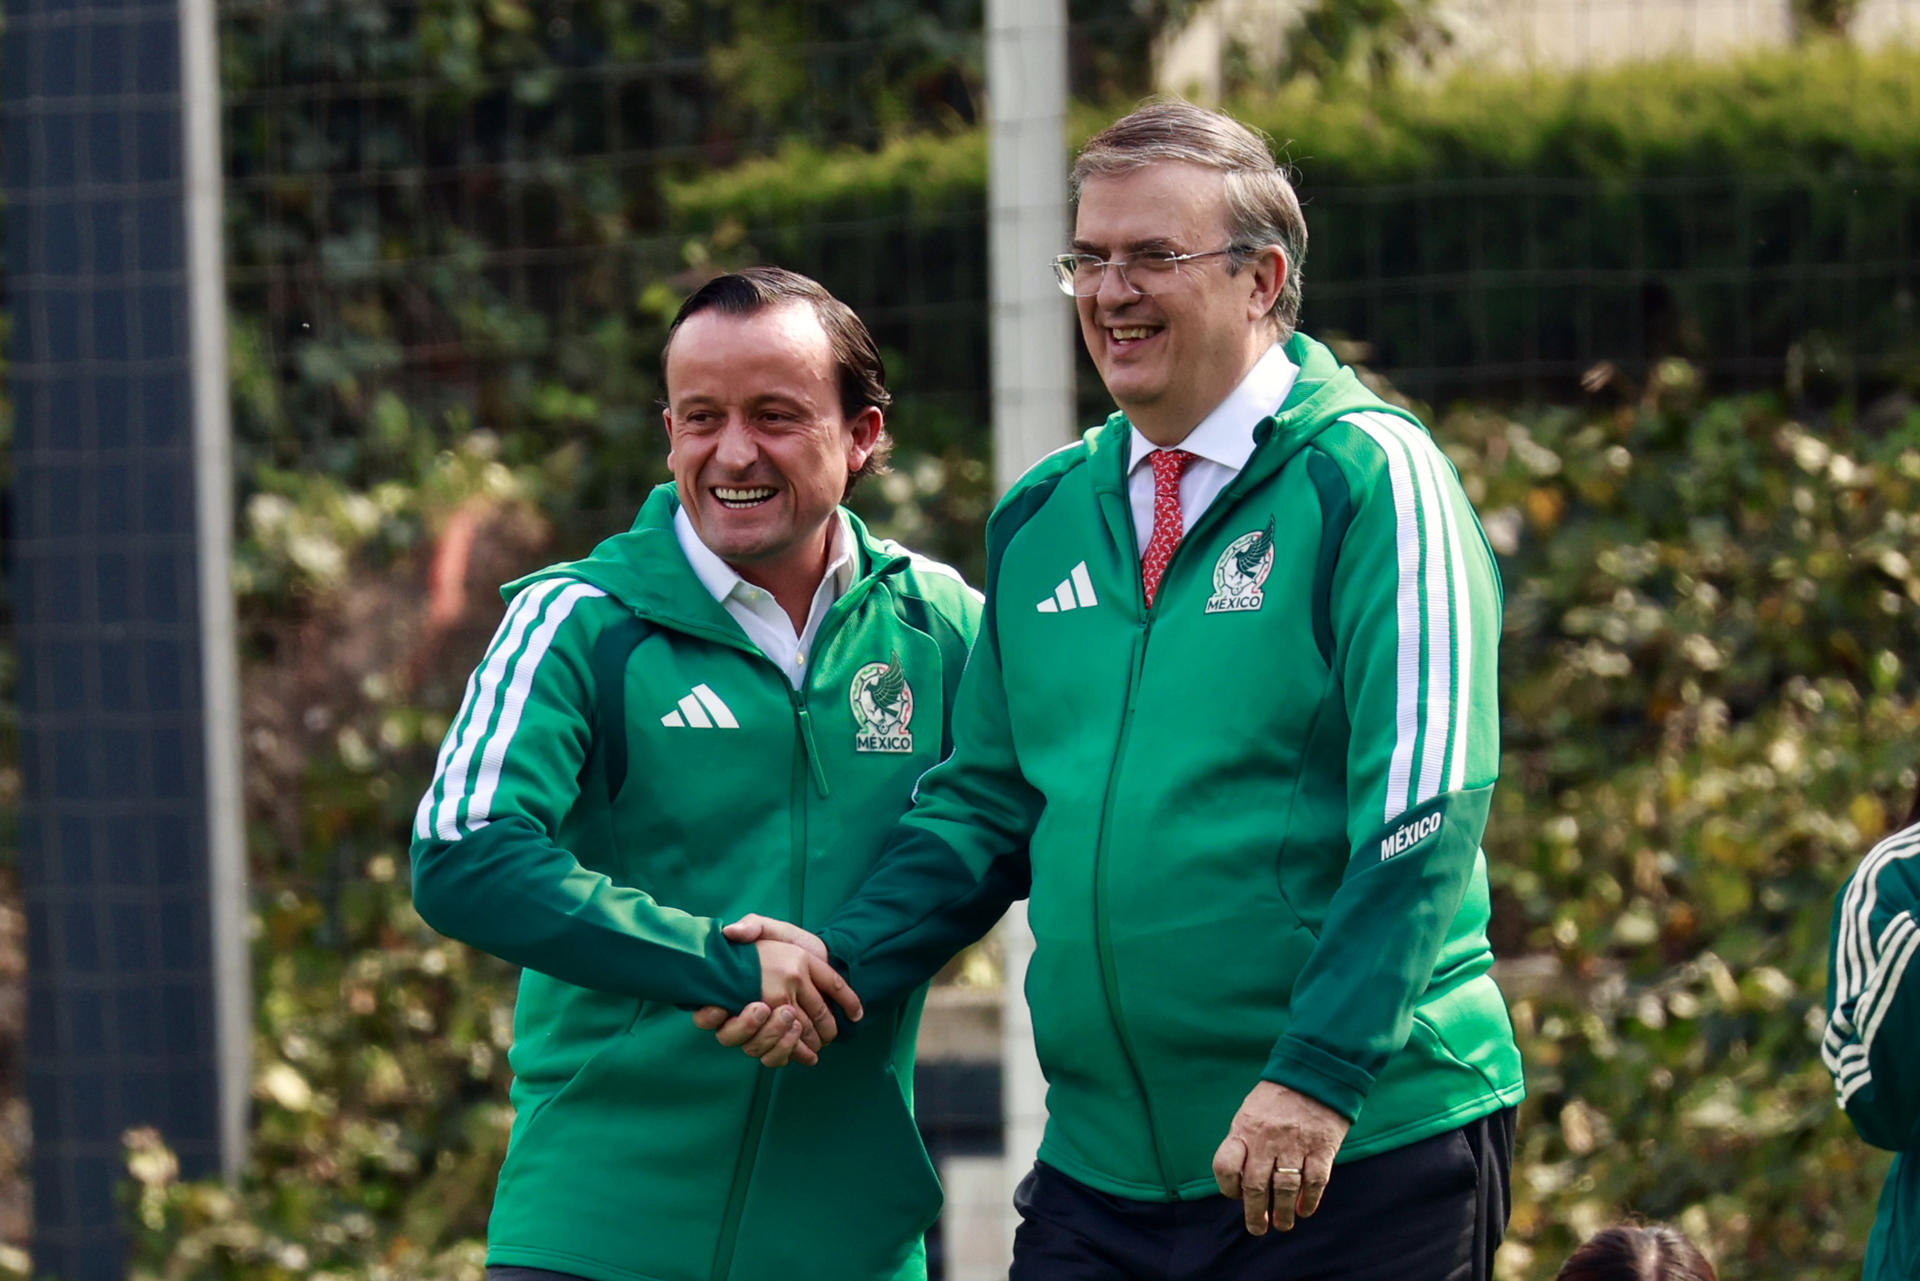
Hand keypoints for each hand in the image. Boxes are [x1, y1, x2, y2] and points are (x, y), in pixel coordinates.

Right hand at [691, 917, 860, 1067]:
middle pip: (731, 1036)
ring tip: (792, 1022)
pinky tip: (806, 1048)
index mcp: (732, 991)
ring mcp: (760, 1030)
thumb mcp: (771, 929)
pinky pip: (775, 1058)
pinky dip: (789, 1053)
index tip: (719, 1007)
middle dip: (748, 1026)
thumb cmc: (790, 943)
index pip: (706, 1016)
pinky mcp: (781, 1040)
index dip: (708, 1016)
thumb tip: (731, 931)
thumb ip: (752, 926)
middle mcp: (741, 1015)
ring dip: (773, 1039)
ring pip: (754, 1049)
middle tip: (765, 1007)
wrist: (820, 955)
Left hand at [1211, 1081, 1349, 1234]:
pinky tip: (1304, 1210)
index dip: (1227, 1187)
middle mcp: (1267, 1139)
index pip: (1225, 1166)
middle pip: (1255, 1186)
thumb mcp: (1251, 1111)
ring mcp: (1295, 1144)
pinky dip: (1309, 1201)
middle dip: (1254, 1213)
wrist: (1316, 1072)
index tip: (1235, 1197)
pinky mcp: (1322, 1148)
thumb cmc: (1279, 1095)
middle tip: (1257, 1228)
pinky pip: (1314, 1182)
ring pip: (1284, 1190)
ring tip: (1282, 1225)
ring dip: (1282, 1213)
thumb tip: (1242, 1179)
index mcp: (1245, 1128)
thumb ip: (1245, 1141)